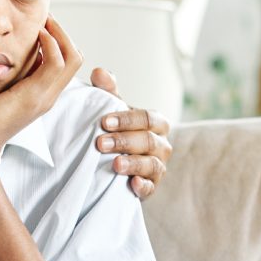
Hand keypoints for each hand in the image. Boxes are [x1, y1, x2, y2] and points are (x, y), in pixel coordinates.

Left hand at [0, 17, 82, 160]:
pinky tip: (36, 34)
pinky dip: (51, 43)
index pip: (66, 62)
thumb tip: (8, 52)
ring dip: (59, 33)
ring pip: (72, 57)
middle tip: (45, 17)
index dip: (59, 40)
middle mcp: (47, 96)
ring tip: (43, 20)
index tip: (41, 24)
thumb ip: (7, 75)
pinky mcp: (33, 96)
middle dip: (63, 32)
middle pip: (75, 57)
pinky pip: (56, 63)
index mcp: (41, 94)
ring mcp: (43, 97)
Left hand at [90, 67, 172, 199]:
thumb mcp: (112, 110)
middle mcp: (162, 144)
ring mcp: (158, 166)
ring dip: (133, 163)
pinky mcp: (151, 187)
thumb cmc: (117, 130)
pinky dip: (142, 186)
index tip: (103, 122)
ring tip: (114, 164)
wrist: (115, 163)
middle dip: (124, 141)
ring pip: (151, 164)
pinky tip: (131, 184)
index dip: (126, 120)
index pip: (146, 118)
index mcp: (155, 122)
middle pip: (148, 141)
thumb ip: (108, 92)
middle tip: (100, 143)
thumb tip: (99, 72)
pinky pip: (151, 187)